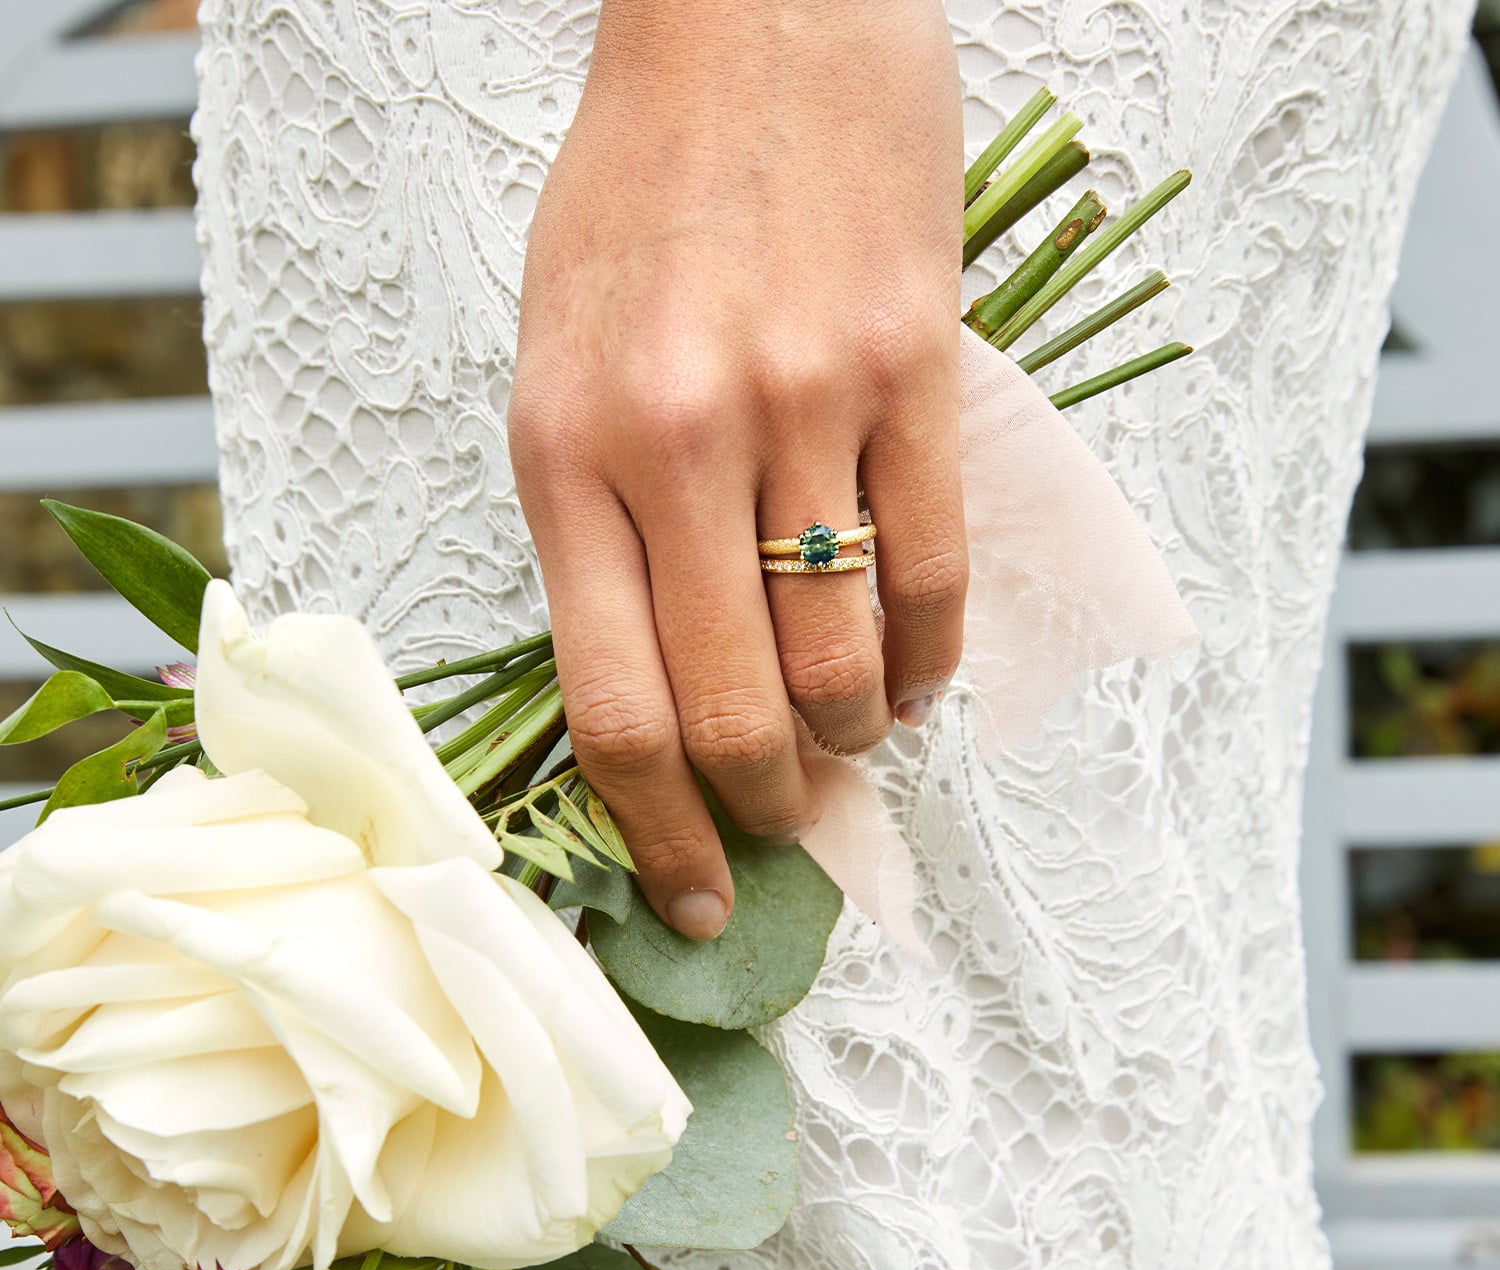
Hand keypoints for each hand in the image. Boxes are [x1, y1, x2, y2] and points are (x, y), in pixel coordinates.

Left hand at [509, 0, 965, 938]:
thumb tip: (663, 694)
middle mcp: (675, 446)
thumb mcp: (556, 367)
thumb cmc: (639, 205)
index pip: (615, 709)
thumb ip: (596, 534)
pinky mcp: (913, 369)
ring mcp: (804, 405)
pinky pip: (936, 569)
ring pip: (843, 659)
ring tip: (849, 737)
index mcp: (562, 457)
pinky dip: (930, 658)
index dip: (659, 836)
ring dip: (853, 737)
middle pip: (735, 714)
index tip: (693, 900)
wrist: (752, 19)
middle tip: (785, 822)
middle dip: (765, 808)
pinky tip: (915, 674)